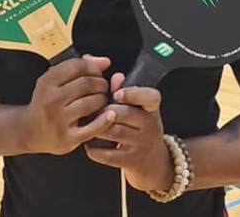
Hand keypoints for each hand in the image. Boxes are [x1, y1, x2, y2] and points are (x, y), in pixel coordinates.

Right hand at [21, 55, 114, 154]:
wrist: (30, 131)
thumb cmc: (46, 103)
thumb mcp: (55, 82)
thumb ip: (79, 67)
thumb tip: (105, 61)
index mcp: (47, 82)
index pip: (77, 66)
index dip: (93, 67)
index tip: (97, 73)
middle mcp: (50, 100)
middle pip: (86, 84)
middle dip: (101, 84)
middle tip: (102, 88)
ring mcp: (58, 120)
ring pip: (91, 103)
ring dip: (103, 99)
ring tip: (101, 100)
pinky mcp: (67, 138)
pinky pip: (92, 128)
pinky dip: (105, 120)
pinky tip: (110, 115)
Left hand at [84, 73, 173, 191]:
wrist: (153, 163)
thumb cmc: (139, 130)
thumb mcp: (139, 110)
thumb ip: (126, 91)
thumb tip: (116, 76)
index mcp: (152, 109)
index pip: (150, 97)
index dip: (132, 93)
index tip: (117, 94)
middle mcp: (150, 126)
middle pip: (122, 113)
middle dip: (102, 111)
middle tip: (89, 110)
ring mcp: (142, 145)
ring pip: (112, 132)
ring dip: (95, 127)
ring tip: (86, 125)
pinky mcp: (131, 161)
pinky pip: (107, 153)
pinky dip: (94, 148)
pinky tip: (90, 144)